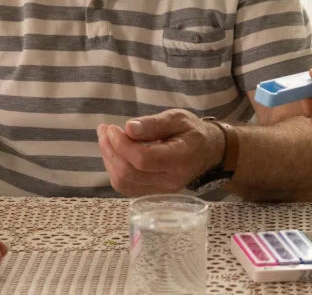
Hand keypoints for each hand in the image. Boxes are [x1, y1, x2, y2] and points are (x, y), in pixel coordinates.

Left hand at [97, 109, 224, 195]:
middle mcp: (171, 180)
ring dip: (109, 159)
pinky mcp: (152, 193)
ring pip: (124, 182)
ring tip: (106, 139)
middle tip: (104, 130)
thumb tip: (129, 128)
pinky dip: (114, 169)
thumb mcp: (177, 118)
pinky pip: (126, 186)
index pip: (143, 159)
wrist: (207, 152)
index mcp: (181, 159)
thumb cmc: (192, 132)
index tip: (112, 128)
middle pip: (130, 172)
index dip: (122, 145)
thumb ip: (154, 124)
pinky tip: (114, 153)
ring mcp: (161, 190)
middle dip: (110, 150)